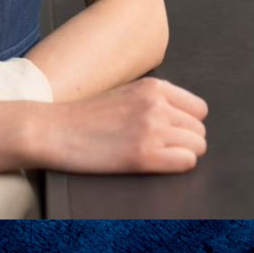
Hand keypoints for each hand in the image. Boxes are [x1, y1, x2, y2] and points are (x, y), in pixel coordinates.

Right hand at [36, 77, 207, 172]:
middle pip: (199, 129)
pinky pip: (186, 162)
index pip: (199, 108)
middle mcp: (157, 105)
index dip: (187, 124)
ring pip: (197, 146)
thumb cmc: (86, 116)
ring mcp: (152, 129)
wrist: (54, 130)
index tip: (173, 132)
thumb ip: (154, 99)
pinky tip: (157, 164)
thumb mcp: (125, 93)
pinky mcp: (145, 155)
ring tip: (158, 156)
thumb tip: (181, 116)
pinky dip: (177, 166)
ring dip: (182, 154)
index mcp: (154, 87)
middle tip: (162, 148)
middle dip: (185, 141)